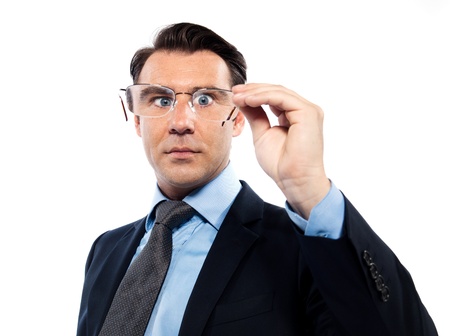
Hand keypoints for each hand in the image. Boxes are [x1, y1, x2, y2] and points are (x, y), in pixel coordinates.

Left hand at [232, 83, 329, 218]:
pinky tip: (248, 100)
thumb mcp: (262, 134)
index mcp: (296, 115)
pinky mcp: (308, 113)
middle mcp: (304, 110)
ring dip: (255, 92)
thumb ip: (255, 115)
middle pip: (276, 91)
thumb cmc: (281, 164)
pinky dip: (263, 97)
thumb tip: (242, 99)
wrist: (293, 180)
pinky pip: (282, 98)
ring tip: (237, 96)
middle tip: (234, 91)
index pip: (274, 97)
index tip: (235, 94)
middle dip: (253, 90)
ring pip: (279, 92)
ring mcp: (309, 110)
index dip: (254, 93)